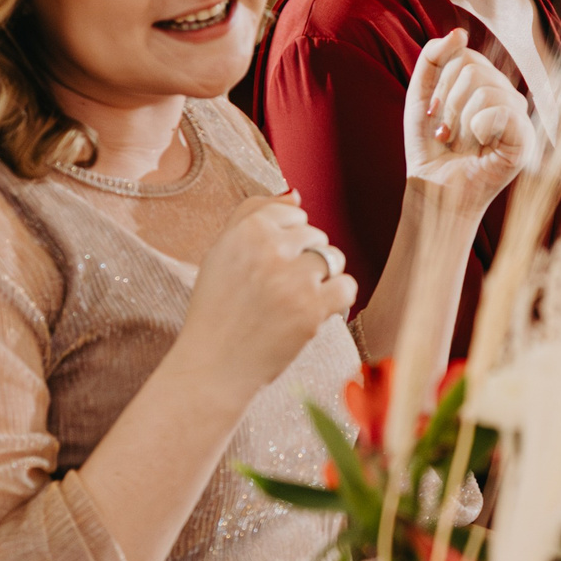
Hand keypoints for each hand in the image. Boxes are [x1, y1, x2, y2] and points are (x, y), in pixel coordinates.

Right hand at [179, 193, 355, 397]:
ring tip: (294, 302)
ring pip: (333, 259)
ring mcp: (293, 279)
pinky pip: (347, 286)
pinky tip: (315, 312)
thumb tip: (296, 194)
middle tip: (276, 291)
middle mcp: (270, 248)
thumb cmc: (218, 308)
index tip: (267, 267)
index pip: (293, 215)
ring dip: (320, 280)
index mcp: (247, 229)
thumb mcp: (222, 251)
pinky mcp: (312, 309)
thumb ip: (253, 213)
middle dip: (303, 261)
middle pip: (315, 236)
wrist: (213, 366)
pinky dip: (337, 300)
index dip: (285, 243)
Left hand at [403, 30, 534, 216]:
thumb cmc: (429, 145)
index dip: (442, 84)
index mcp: (486, 84)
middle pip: (472, 70)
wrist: (433, 187)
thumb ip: (434, 58)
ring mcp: (518, 116)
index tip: (434, 113)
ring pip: (484, 89)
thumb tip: (460, 32)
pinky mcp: (524, 138)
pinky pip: (501, 111)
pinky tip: (478, 146)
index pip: (464, 57)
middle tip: (446, 132)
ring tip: (459, 142)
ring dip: (459, 121)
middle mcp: (506, 96)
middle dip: (448, 104)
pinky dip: (478, 128)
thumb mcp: (421, 94)